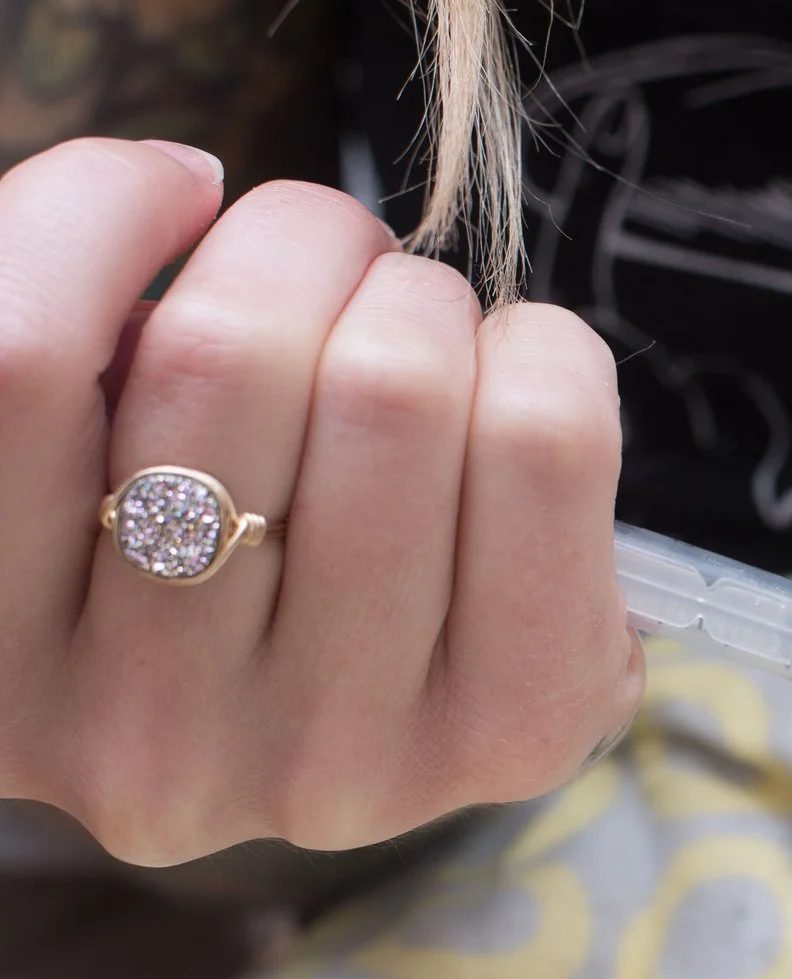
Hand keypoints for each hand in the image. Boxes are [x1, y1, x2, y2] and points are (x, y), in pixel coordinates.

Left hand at [0, 138, 637, 864]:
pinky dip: (101, 218)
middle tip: (362, 296)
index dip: (528, 337)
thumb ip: (532, 475)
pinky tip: (151, 213)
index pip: (546, 437)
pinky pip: (35, 346)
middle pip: (392, 384)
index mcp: (506, 732)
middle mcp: (333, 756)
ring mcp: (149, 709)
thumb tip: (422, 299)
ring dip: (256, 247)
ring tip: (258, 282)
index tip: (485, 359)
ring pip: (221, 351)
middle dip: (382, 275)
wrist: (151, 708)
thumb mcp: (514, 592)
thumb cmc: (365, 600)